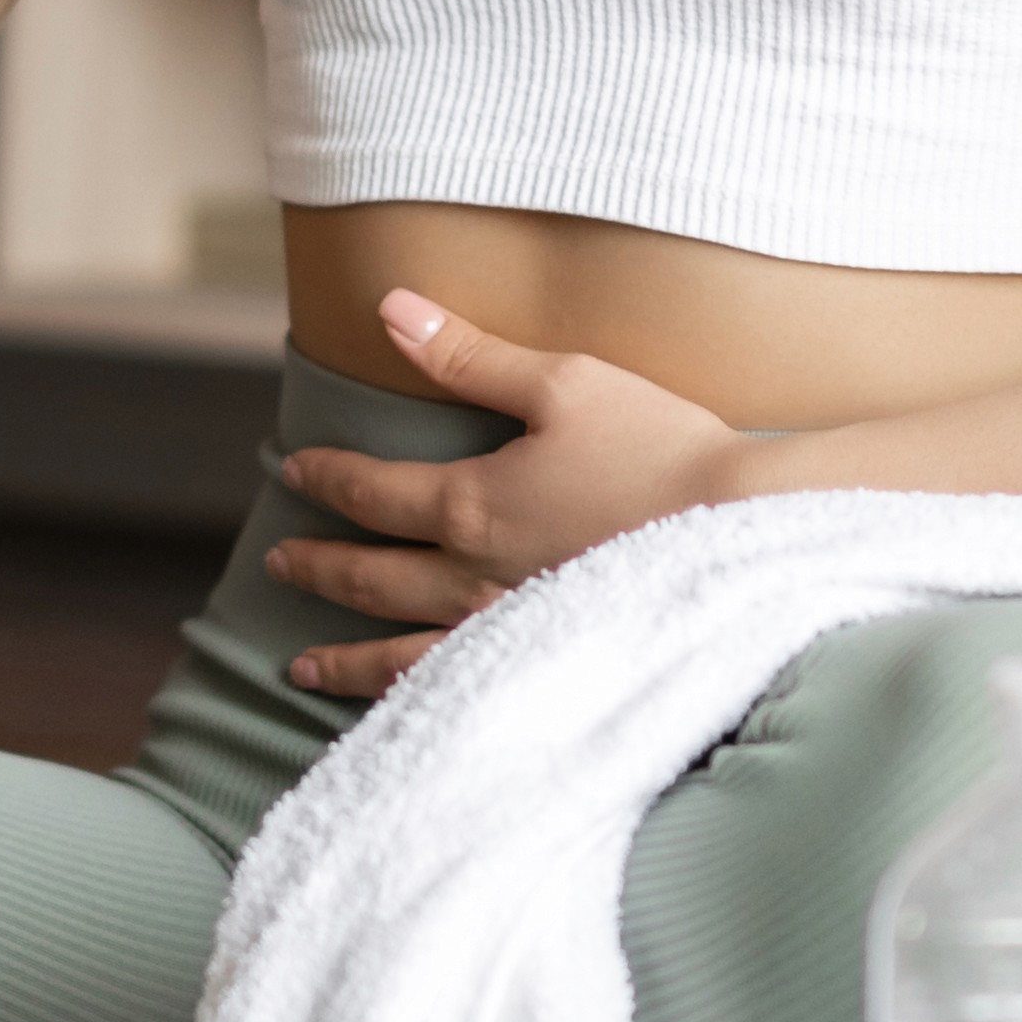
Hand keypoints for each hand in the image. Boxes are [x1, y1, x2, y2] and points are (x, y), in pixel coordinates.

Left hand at [268, 288, 763, 697]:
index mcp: (472, 502)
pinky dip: (405, 706)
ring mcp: (505, 635)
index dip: (327, 477)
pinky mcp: (544, 671)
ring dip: (341, 659)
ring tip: (299, 668)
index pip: (372, 491)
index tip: (293, 471)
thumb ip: (468, 354)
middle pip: (370, 576)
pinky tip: (394, 712)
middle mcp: (472, 578)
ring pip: (397, 655)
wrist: (743, 533)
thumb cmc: (660, 448)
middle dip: (318, 567)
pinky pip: (454, 697)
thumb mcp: (565, 382)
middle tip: (279, 564)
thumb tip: (391, 309)